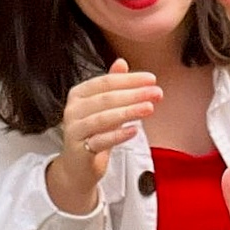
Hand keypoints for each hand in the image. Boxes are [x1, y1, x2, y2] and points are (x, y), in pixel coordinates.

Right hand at [48, 61, 161, 214]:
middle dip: (134, 94)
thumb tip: (121, 62)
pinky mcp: (79, 150)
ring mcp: (74, 130)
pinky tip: (134, 130)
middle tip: (156, 93)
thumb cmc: (93, 134)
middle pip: (106, 98)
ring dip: (129, 112)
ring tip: (149, 108)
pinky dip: (118, 135)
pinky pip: (100, 140)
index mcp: (79, 94)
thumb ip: (112, 86)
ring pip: (103, 118)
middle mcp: (73, 110)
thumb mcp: (104, 108)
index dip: (130, 79)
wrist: (77, 167)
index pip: (106, 82)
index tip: (152, 79)